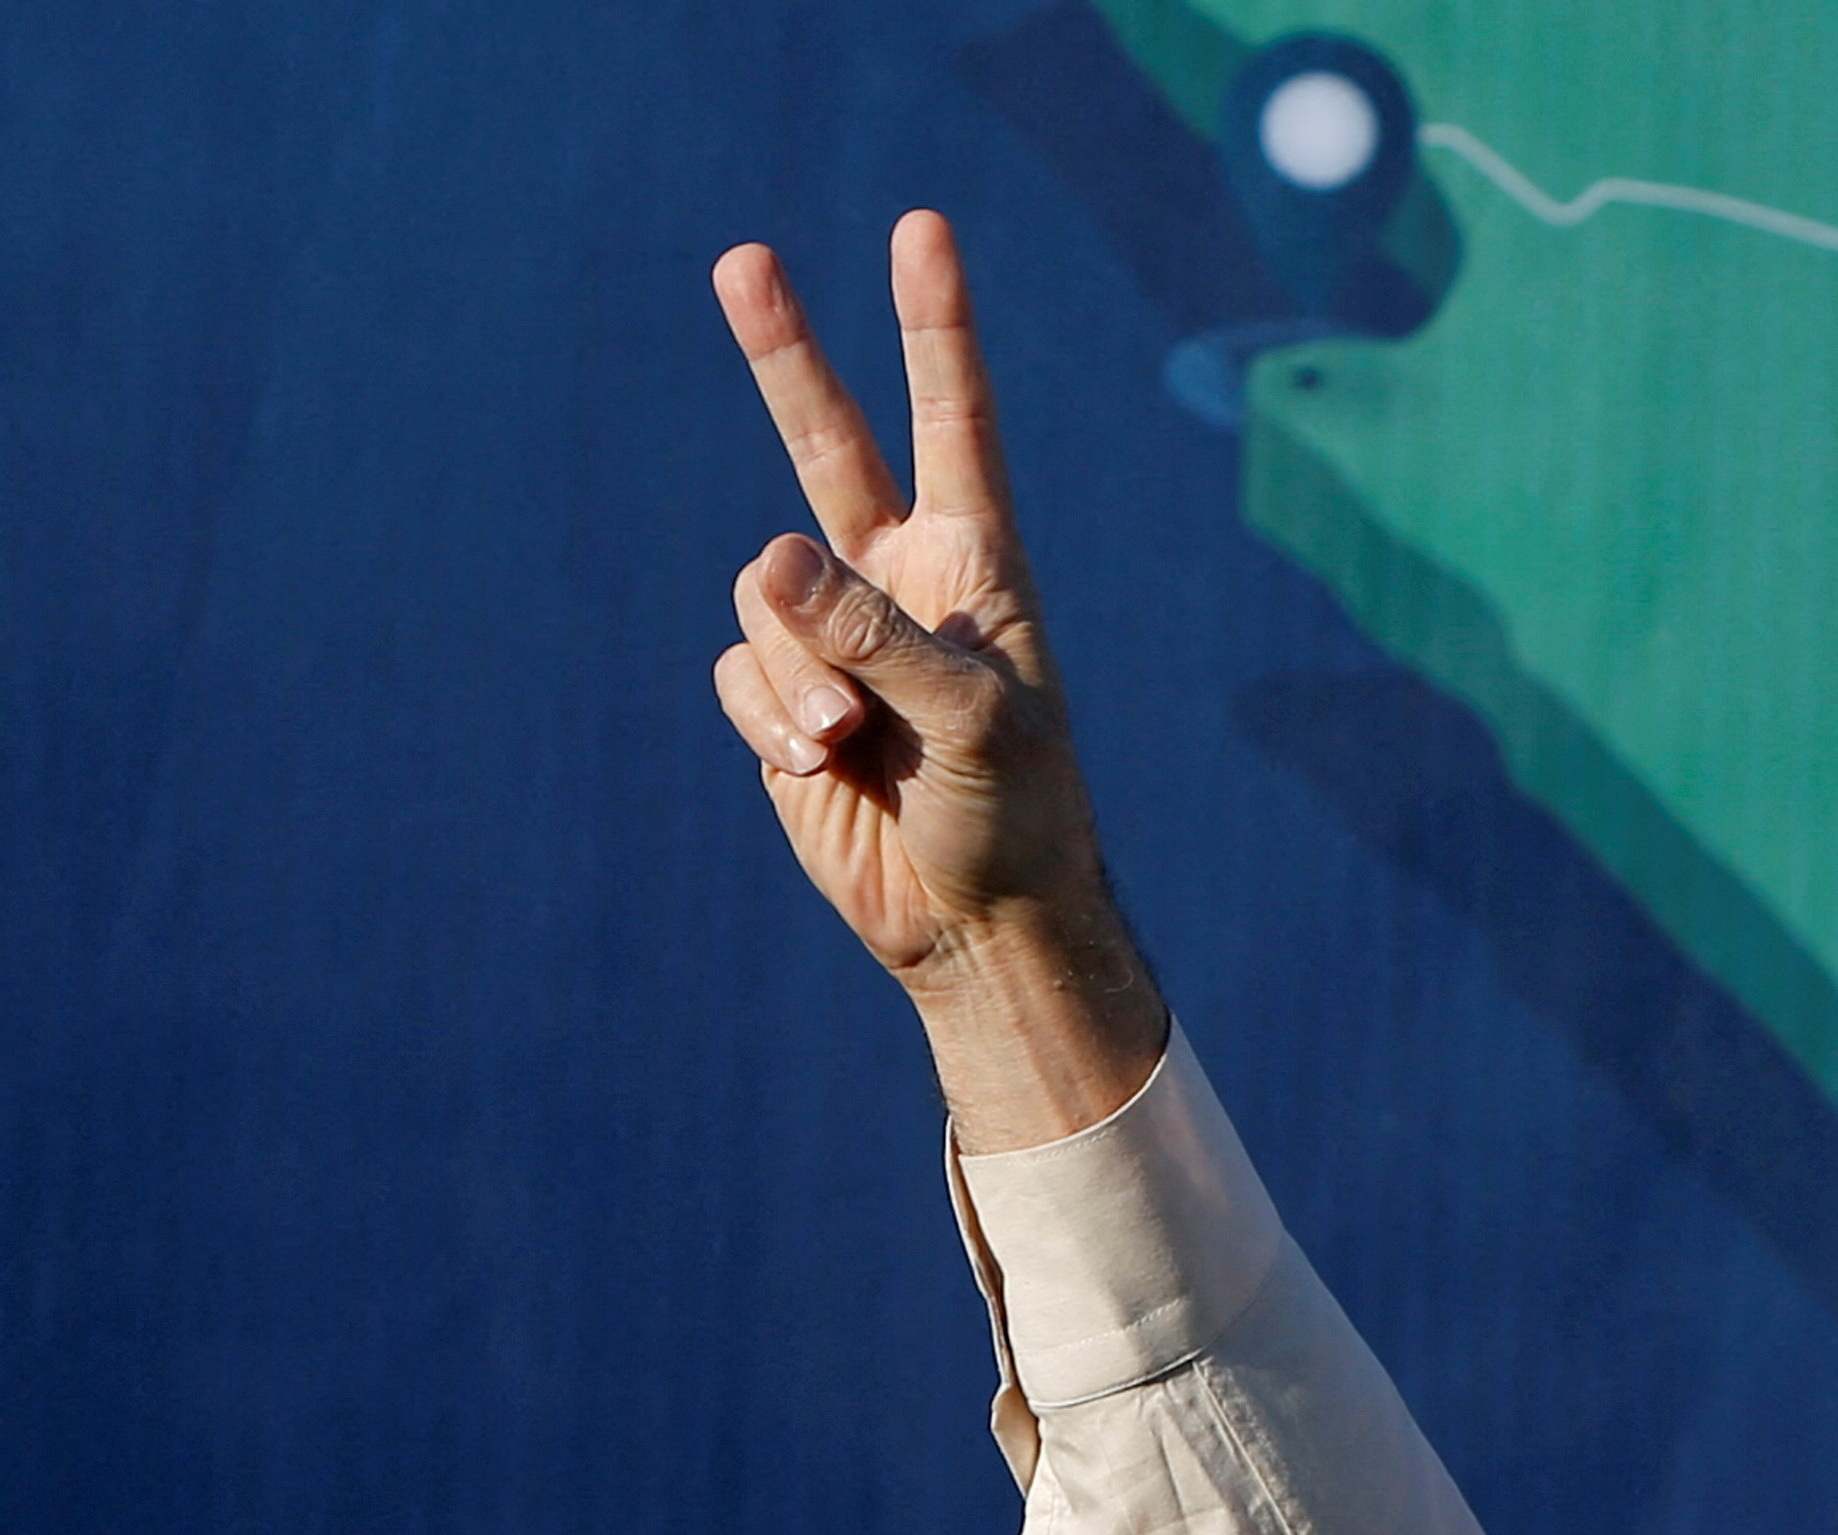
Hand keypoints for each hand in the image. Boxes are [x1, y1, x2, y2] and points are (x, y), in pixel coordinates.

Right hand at [711, 212, 1167, 1145]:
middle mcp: (900, 580)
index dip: (933, 328)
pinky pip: (741, 673)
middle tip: (744, 261)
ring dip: (798, 674)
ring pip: (762, 599)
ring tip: (857, 743)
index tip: (922, 232)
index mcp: (977, 563)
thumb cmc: (1019, 815)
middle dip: (787, 357)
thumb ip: (877, 637)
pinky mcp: (784, 698)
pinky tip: (824, 767)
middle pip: (826, 444)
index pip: (951, 422)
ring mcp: (835, 636)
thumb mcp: (975, 721)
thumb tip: (766, 562)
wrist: (981, 921)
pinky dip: (772, 719)